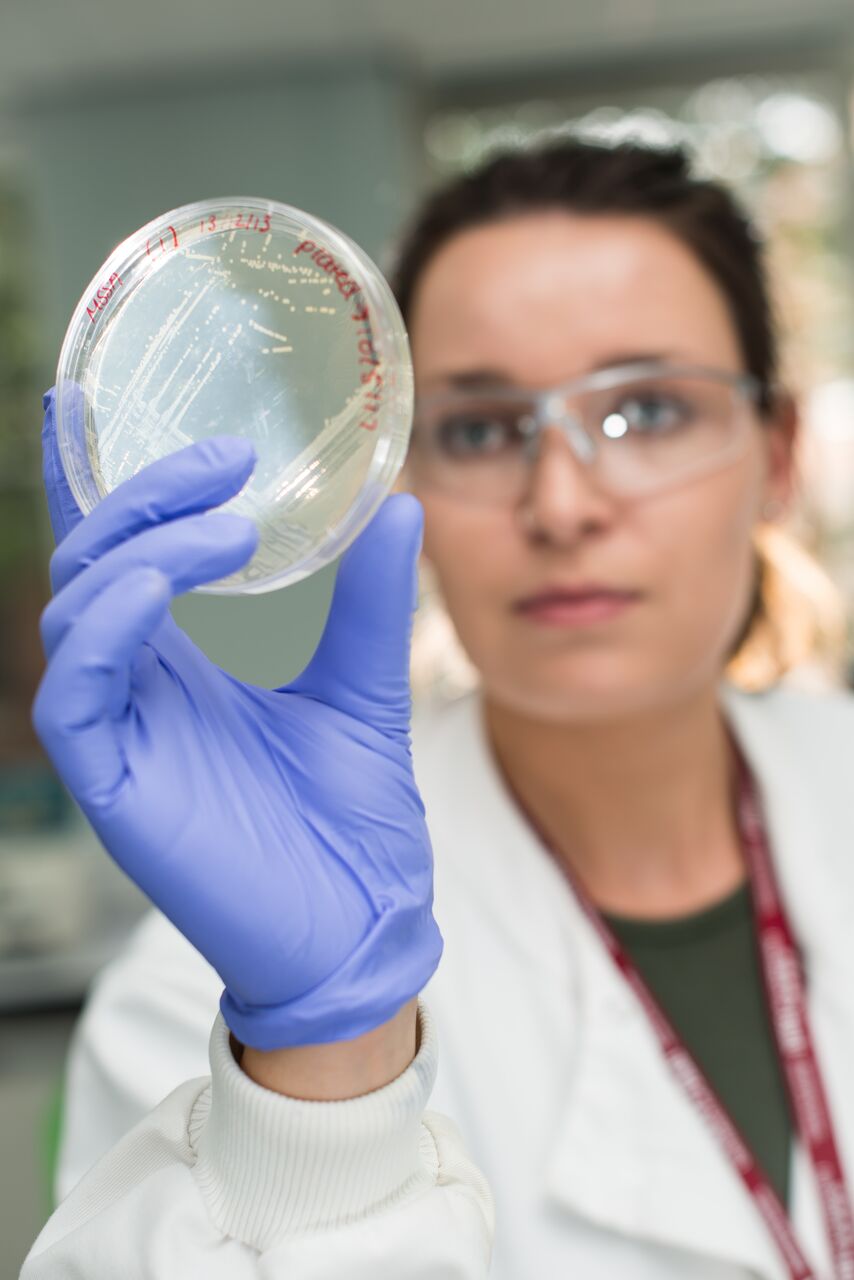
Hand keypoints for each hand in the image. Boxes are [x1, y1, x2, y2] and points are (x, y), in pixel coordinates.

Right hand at [33, 388, 442, 1048]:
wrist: (363, 923)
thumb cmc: (351, 817)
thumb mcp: (364, 687)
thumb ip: (370, 601)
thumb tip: (396, 503)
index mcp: (182, 663)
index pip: (121, 555)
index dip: (95, 482)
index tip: (88, 402)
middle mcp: (140, 688)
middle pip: (92, 564)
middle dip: (140, 498)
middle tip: (224, 461)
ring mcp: (122, 734)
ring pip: (76, 613)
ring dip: (139, 551)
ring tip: (223, 527)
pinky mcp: (115, 784)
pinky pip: (77, 692)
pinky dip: (108, 627)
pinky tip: (155, 587)